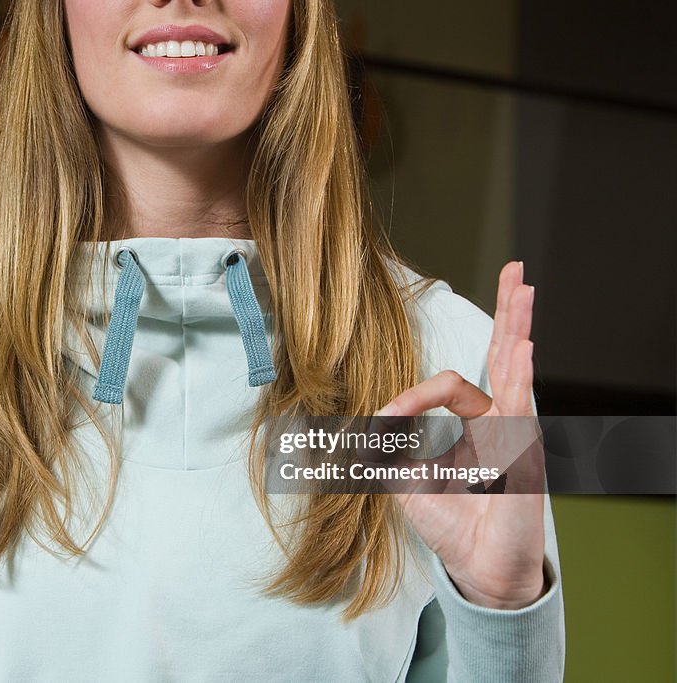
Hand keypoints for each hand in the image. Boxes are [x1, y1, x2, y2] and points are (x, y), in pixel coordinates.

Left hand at [377, 261, 547, 608]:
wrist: (478, 568)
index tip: (385, 417)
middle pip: (504, 354)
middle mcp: (501, 420)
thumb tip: (363, 421)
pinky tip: (522, 343)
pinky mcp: (525, 452)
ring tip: (523, 285)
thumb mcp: (404, 482)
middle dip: (508, 311)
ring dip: (518, 323)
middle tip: (514, 270)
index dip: (413, 396)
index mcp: (476, 425)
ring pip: (517, 367)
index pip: (450, 386)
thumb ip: (384, 450)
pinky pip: (521, 405)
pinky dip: (520, 373)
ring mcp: (517, 431)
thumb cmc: (450, 525)